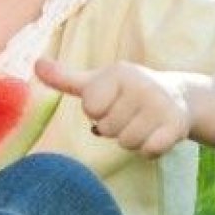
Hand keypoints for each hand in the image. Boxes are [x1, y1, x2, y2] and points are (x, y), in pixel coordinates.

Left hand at [36, 57, 192, 156]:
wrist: (178, 97)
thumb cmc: (126, 92)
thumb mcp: (95, 82)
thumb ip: (64, 78)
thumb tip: (36, 64)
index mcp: (118, 73)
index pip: (91, 108)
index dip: (99, 111)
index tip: (112, 100)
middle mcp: (142, 85)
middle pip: (108, 128)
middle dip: (115, 127)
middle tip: (130, 113)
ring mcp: (161, 105)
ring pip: (127, 142)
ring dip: (131, 139)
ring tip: (143, 122)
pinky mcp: (177, 125)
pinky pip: (149, 150)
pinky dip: (149, 149)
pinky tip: (156, 134)